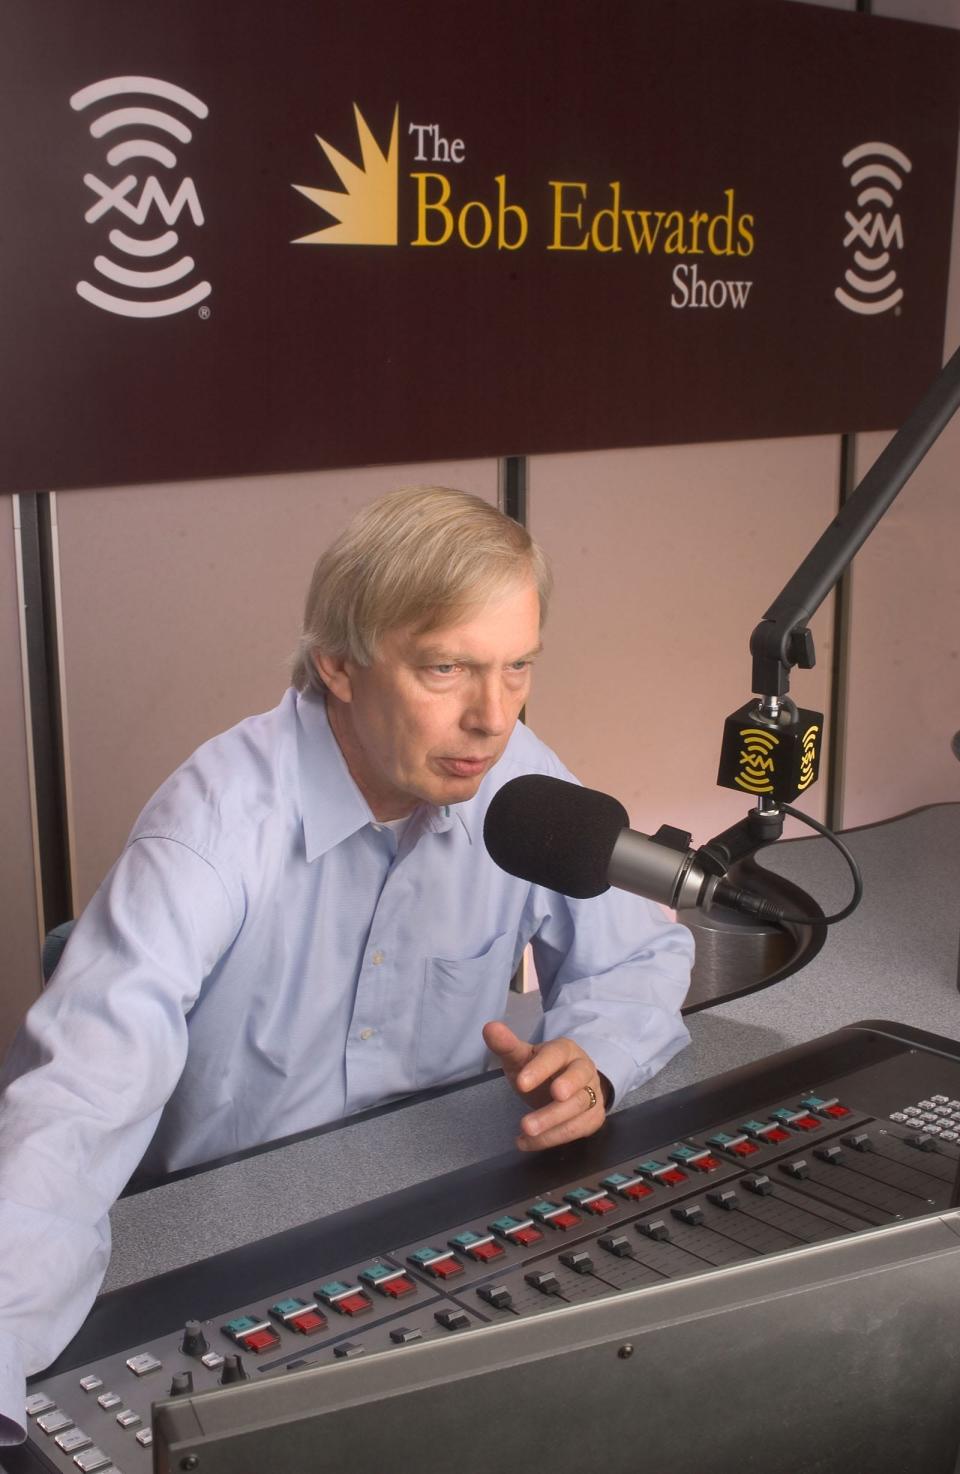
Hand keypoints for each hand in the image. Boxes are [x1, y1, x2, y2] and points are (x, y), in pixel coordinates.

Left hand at [482, 1019, 607, 1151]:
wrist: (564, 1084)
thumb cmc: (539, 1068)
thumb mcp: (521, 1057)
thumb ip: (506, 1045)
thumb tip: (489, 1028)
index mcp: (566, 1050)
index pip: (556, 1055)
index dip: (540, 1069)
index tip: (521, 1083)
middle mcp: (584, 1069)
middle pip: (576, 1083)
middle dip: (553, 1104)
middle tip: (530, 1120)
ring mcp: (592, 1093)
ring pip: (578, 1109)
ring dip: (551, 1125)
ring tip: (524, 1132)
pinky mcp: (593, 1116)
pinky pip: (579, 1129)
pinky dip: (553, 1138)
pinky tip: (529, 1142)